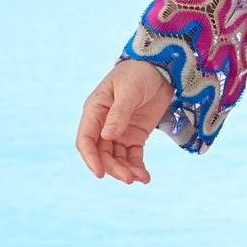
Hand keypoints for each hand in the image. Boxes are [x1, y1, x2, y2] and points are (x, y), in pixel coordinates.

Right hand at [76, 60, 174, 184]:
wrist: (161, 68)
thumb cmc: (138, 73)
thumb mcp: (128, 90)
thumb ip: (118, 113)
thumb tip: (107, 136)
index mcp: (94, 111)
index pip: (86, 140)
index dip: (91, 158)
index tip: (100, 173)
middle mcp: (103, 124)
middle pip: (102, 153)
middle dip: (114, 168)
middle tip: (129, 179)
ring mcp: (119, 131)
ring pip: (117, 158)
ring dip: (126, 170)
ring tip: (141, 178)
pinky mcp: (135, 136)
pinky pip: (133, 156)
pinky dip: (137, 167)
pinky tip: (145, 177)